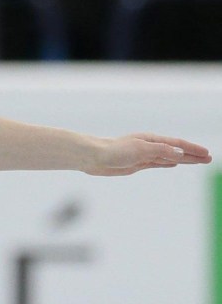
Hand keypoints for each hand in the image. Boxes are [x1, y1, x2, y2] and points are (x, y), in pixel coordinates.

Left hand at [85, 134, 210, 175]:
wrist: (93, 157)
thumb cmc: (114, 150)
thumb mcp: (140, 150)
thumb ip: (161, 151)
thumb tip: (179, 154)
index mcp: (151, 140)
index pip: (178, 144)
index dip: (193, 149)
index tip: (207, 154)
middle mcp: (150, 146)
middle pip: (177, 151)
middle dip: (193, 155)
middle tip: (209, 159)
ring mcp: (144, 155)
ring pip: (170, 158)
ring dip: (184, 159)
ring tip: (198, 161)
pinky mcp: (137, 164)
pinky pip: (158, 163)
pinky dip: (168, 163)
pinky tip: (175, 164)